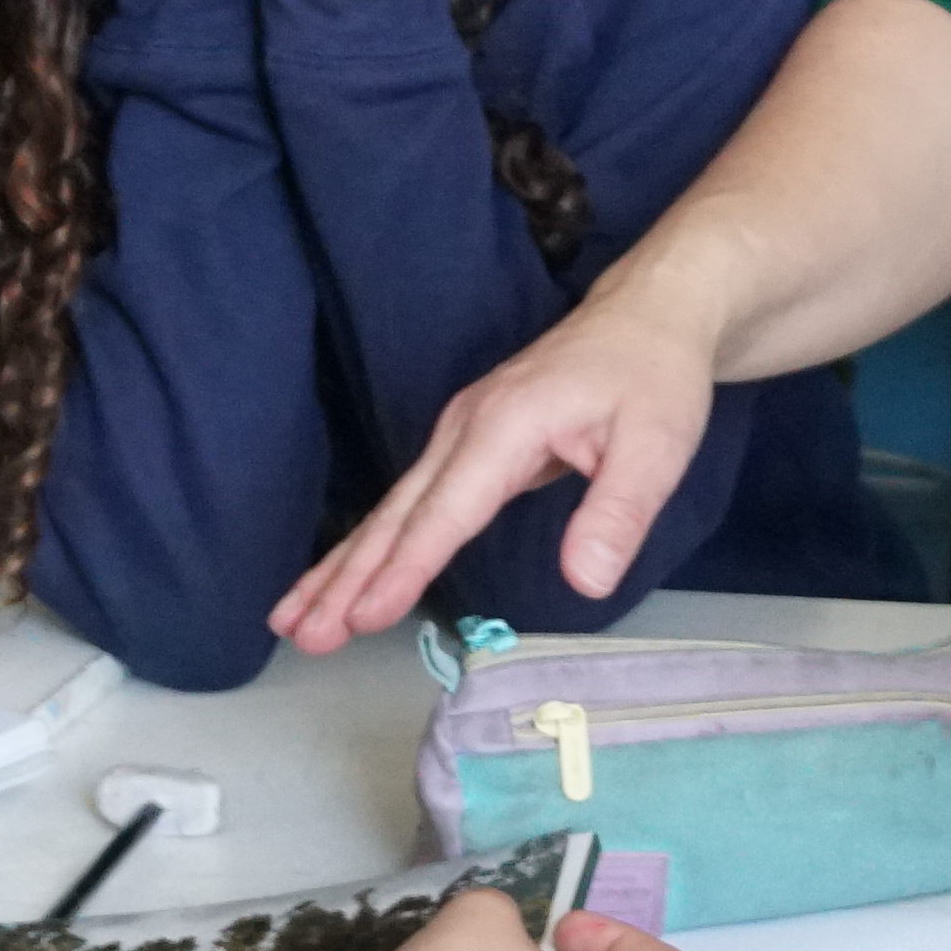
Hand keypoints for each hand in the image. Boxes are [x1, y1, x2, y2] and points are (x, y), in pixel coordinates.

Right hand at [267, 276, 719, 651]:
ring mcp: (458, 435)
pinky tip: (344, 578)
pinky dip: (370, 546)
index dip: (405, 568)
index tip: (364, 617)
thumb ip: (618, 512)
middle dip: (347, 578)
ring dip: (341, 567)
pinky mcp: (465, 446)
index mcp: (503, 427)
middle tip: (307, 635)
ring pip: (391, 510)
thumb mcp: (656, 445)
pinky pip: (409, 505)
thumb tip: (585, 582)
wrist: (646, 316)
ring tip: (293, 621)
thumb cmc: (652, 377)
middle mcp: (464, 429)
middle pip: (397, 514)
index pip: (446, 511)